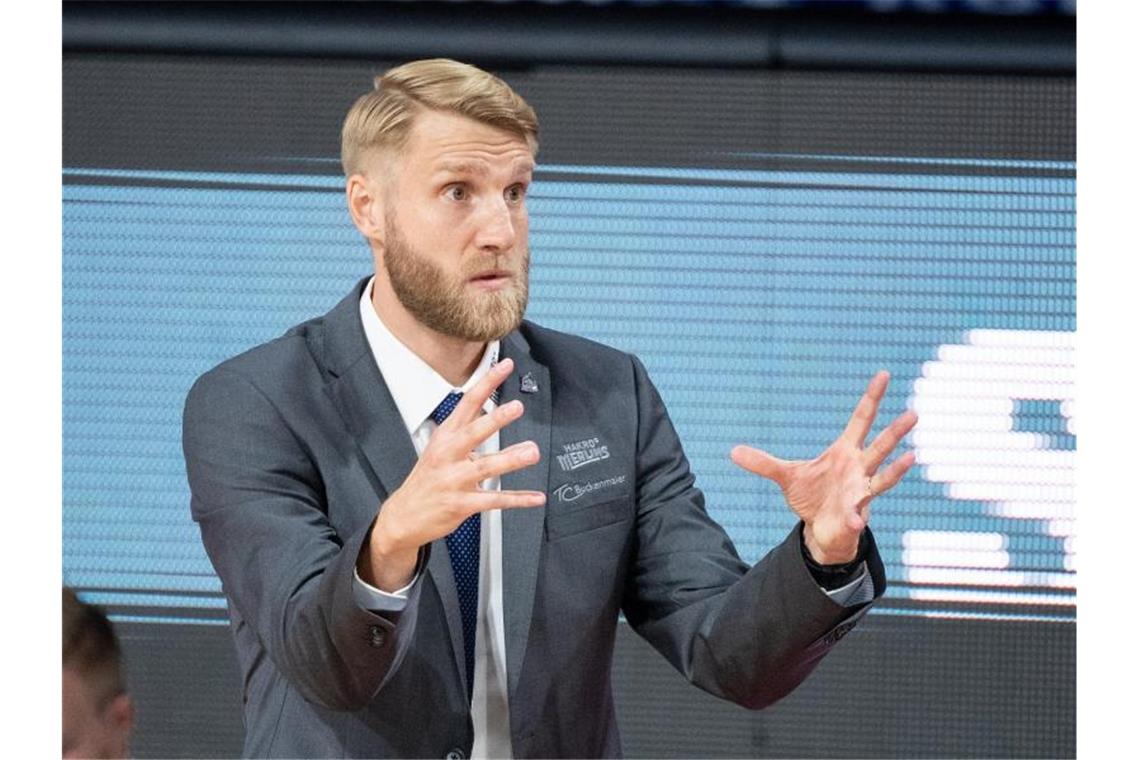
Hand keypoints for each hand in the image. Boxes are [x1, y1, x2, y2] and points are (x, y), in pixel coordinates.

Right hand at [360, 358, 546, 589]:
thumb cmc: (426, 480)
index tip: (504, 366)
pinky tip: (535, 497)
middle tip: (517, 407)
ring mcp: (454, 480)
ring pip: (486, 467)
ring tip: (532, 451)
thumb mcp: (439, 448)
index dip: (487, 383)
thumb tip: (490, 410)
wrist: (402, 516)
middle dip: (496, 419)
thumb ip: (465, 431)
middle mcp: (449, 455)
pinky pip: (494, 500)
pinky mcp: (461, 504)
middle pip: (474, 432)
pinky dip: (518, 499)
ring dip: (511, 459)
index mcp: (445, 436)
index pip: (468, 403)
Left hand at [729, 371, 917, 564]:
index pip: (861, 419)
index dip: (872, 398)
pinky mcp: (854, 514)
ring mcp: (860, 491)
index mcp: (844, 451)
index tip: (884, 374)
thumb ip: (762, 463)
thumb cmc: (812, 496)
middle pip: (880, 445)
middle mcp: (858, 467)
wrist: (821, 528)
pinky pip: (858, 514)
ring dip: (897, 468)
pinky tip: (855, 520)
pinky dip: (855, 517)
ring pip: (883, 477)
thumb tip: (732, 451)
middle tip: (913, 412)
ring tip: (912, 457)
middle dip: (895, 431)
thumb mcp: (785, 476)